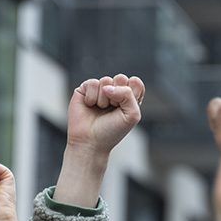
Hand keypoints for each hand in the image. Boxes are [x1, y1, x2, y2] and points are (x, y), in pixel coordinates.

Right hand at [53, 75, 143, 207]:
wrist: (90, 142)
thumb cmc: (112, 131)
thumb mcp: (132, 115)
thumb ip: (128, 94)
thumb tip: (107, 86)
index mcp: (128, 97)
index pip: (135, 82)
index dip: (131, 93)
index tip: (125, 108)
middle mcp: (115, 91)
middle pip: (121, 78)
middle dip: (118, 95)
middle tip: (112, 109)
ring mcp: (99, 89)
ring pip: (106, 80)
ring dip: (104, 99)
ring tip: (100, 110)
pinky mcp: (85, 89)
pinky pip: (92, 83)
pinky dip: (92, 97)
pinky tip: (90, 106)